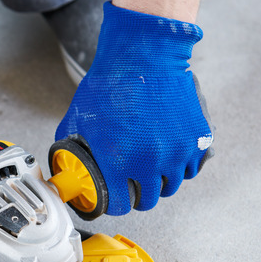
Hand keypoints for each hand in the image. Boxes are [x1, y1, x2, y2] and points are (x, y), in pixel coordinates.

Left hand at [56, 2, 213, 214]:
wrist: (145, 56)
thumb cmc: (109, 84)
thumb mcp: (78, 119)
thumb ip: (70, 146)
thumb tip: (62, 166)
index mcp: (118, 162)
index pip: (119, 205)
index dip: (114, 203)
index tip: (113, 199)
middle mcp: (150, 163)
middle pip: (148, 200)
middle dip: (138, 195)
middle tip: (132, 185)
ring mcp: (178, 152)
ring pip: (172, 185)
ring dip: (160, 181)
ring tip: (150, 168)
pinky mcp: (198, 138)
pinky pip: (193, 167)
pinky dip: (182, 165)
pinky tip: (170, 154)